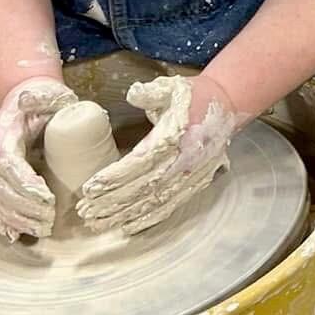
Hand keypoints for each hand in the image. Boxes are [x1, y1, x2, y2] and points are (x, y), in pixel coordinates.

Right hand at [0, 76, 78, 239]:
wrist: (24, 98)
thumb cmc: (41, 100)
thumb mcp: (45, 95)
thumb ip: (39, 98)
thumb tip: (27, 99)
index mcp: (0, 135)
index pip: (8, 165)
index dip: (26, 185)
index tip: (48, 199)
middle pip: (0, 189)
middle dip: (24, 208)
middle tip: (49, 220)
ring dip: (17, 219)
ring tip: (42, 229)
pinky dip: (5, 222)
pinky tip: (18, 234)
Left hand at [76, 73, 243, 234]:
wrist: (228, 105)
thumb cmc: (193, 97)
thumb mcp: (172, 88)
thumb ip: (151, 92)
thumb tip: (133, 94)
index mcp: (176, 134)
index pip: (141, 161)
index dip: (116, 177)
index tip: (91, 188)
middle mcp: (186, 159)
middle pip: (144, 187)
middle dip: (113, 202)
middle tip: (86, 212)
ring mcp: (192, 174)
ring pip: (155, 201)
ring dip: (126, 214)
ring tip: (99, 223)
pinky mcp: (196, 183)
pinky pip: (171, 206)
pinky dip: (149, 219)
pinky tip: (128, 226)